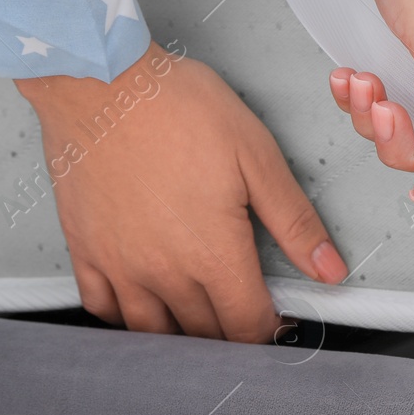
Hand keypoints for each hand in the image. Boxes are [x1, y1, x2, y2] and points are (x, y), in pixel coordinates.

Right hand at [16, 42, 346, 340]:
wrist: (101, 80)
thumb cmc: (177, 107)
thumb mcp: (256, 156)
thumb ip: (294, 221)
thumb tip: (329, 268)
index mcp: (213, 253)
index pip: (247, 326)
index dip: (268, 330)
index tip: (275, 320)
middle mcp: (164, 272)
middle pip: (204, 334)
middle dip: (230, 332)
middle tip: (241, 312)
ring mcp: (119, 265)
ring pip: (152, 332)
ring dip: (181, 333)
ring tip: (198, 316)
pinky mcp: (85, 250)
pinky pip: (102, 308)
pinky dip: (125, 317)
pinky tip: (143, 301)